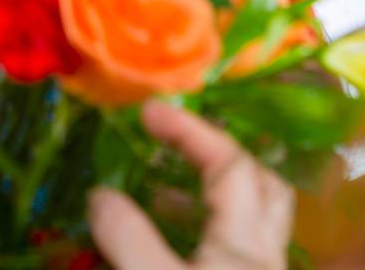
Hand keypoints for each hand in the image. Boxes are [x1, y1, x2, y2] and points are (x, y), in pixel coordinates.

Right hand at [87, 101, 293, 269]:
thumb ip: (129, 237)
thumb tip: (100, 194)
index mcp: (247, 239)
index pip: (229, 162)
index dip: (189, 129)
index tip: (148, 110)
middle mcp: (265, 254)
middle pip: (260, 183)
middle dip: (218, 152)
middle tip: (176, 142)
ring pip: (251, 219)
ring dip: (212, 195)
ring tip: (162, 192)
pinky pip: (238, 252)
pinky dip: (207, 232)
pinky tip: (173, 246)